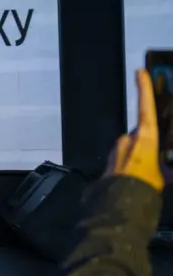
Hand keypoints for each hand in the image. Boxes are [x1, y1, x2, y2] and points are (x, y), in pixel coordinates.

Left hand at [104, 69, 166, 190]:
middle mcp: (128, 138)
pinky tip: (140, 179)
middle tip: (159, 160)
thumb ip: (168, 167)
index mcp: (144, 137)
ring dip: (141, 156)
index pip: (145, 107)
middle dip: (150, 143)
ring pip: (133, 147)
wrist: (121, 203)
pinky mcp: (109, 160)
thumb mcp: (167, 176)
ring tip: (151, 174)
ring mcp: (117, 149)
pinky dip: (132, 164)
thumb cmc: (146, 185)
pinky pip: (125, 158)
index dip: (143, 88)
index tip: (140, 72)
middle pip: (142, 134)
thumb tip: (169, 168)